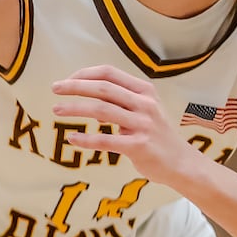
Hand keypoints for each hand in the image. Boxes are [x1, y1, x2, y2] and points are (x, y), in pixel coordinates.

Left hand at [51, 65, 194, 184]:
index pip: (109, 74)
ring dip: (75, 109)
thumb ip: (119, 100)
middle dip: (75, 87)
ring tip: (56, 109)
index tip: (67, 80)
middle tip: (55, 88)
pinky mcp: (139, 146)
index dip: (85, 74)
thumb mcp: (144, 110)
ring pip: (101, 111)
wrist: (181, 163)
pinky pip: (106, 140)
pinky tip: (72, 138)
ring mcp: (143, 125)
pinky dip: (86, 139)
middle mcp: (145, 104)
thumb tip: (87, 94)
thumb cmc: (156, 134)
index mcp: (144, 91)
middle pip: (103, 89)